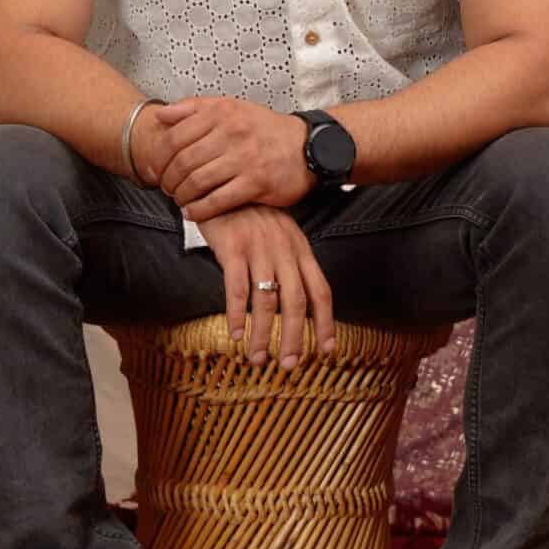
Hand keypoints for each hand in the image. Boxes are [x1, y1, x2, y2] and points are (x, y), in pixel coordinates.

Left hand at [144, 97, 312, 221]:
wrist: (306, 146)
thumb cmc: (263, 128)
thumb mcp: (231, 107)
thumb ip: (194, 108)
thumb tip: (161, 114)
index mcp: (221, 113)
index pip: (175, 137)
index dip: (158, 157)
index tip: (154, 169)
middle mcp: (231, 133)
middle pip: (183, 162)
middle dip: (168, 180)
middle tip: (166, 188)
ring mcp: (244, 159)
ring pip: (197, 182)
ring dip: (181, 196)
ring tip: (179, 200)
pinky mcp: (256, 183)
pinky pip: (217, 201)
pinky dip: (199, 210)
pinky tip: (193, 212)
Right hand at [197, 205, 334, 367]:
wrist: (222, 184)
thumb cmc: (251, 215)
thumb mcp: (281, 234)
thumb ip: (291, 262)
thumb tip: (298, 303)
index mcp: (300, 249)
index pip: (321, 291)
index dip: (325, 323)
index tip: (326, 351)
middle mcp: (284, 250)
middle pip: (296, 302)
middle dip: (294, 337)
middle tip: (289, 365)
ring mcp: (259, 248)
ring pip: (267, 300)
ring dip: (263, 334)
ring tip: (258, 358)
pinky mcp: (233, 247)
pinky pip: (237, 288)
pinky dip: (237, 315)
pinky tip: (235, 334)